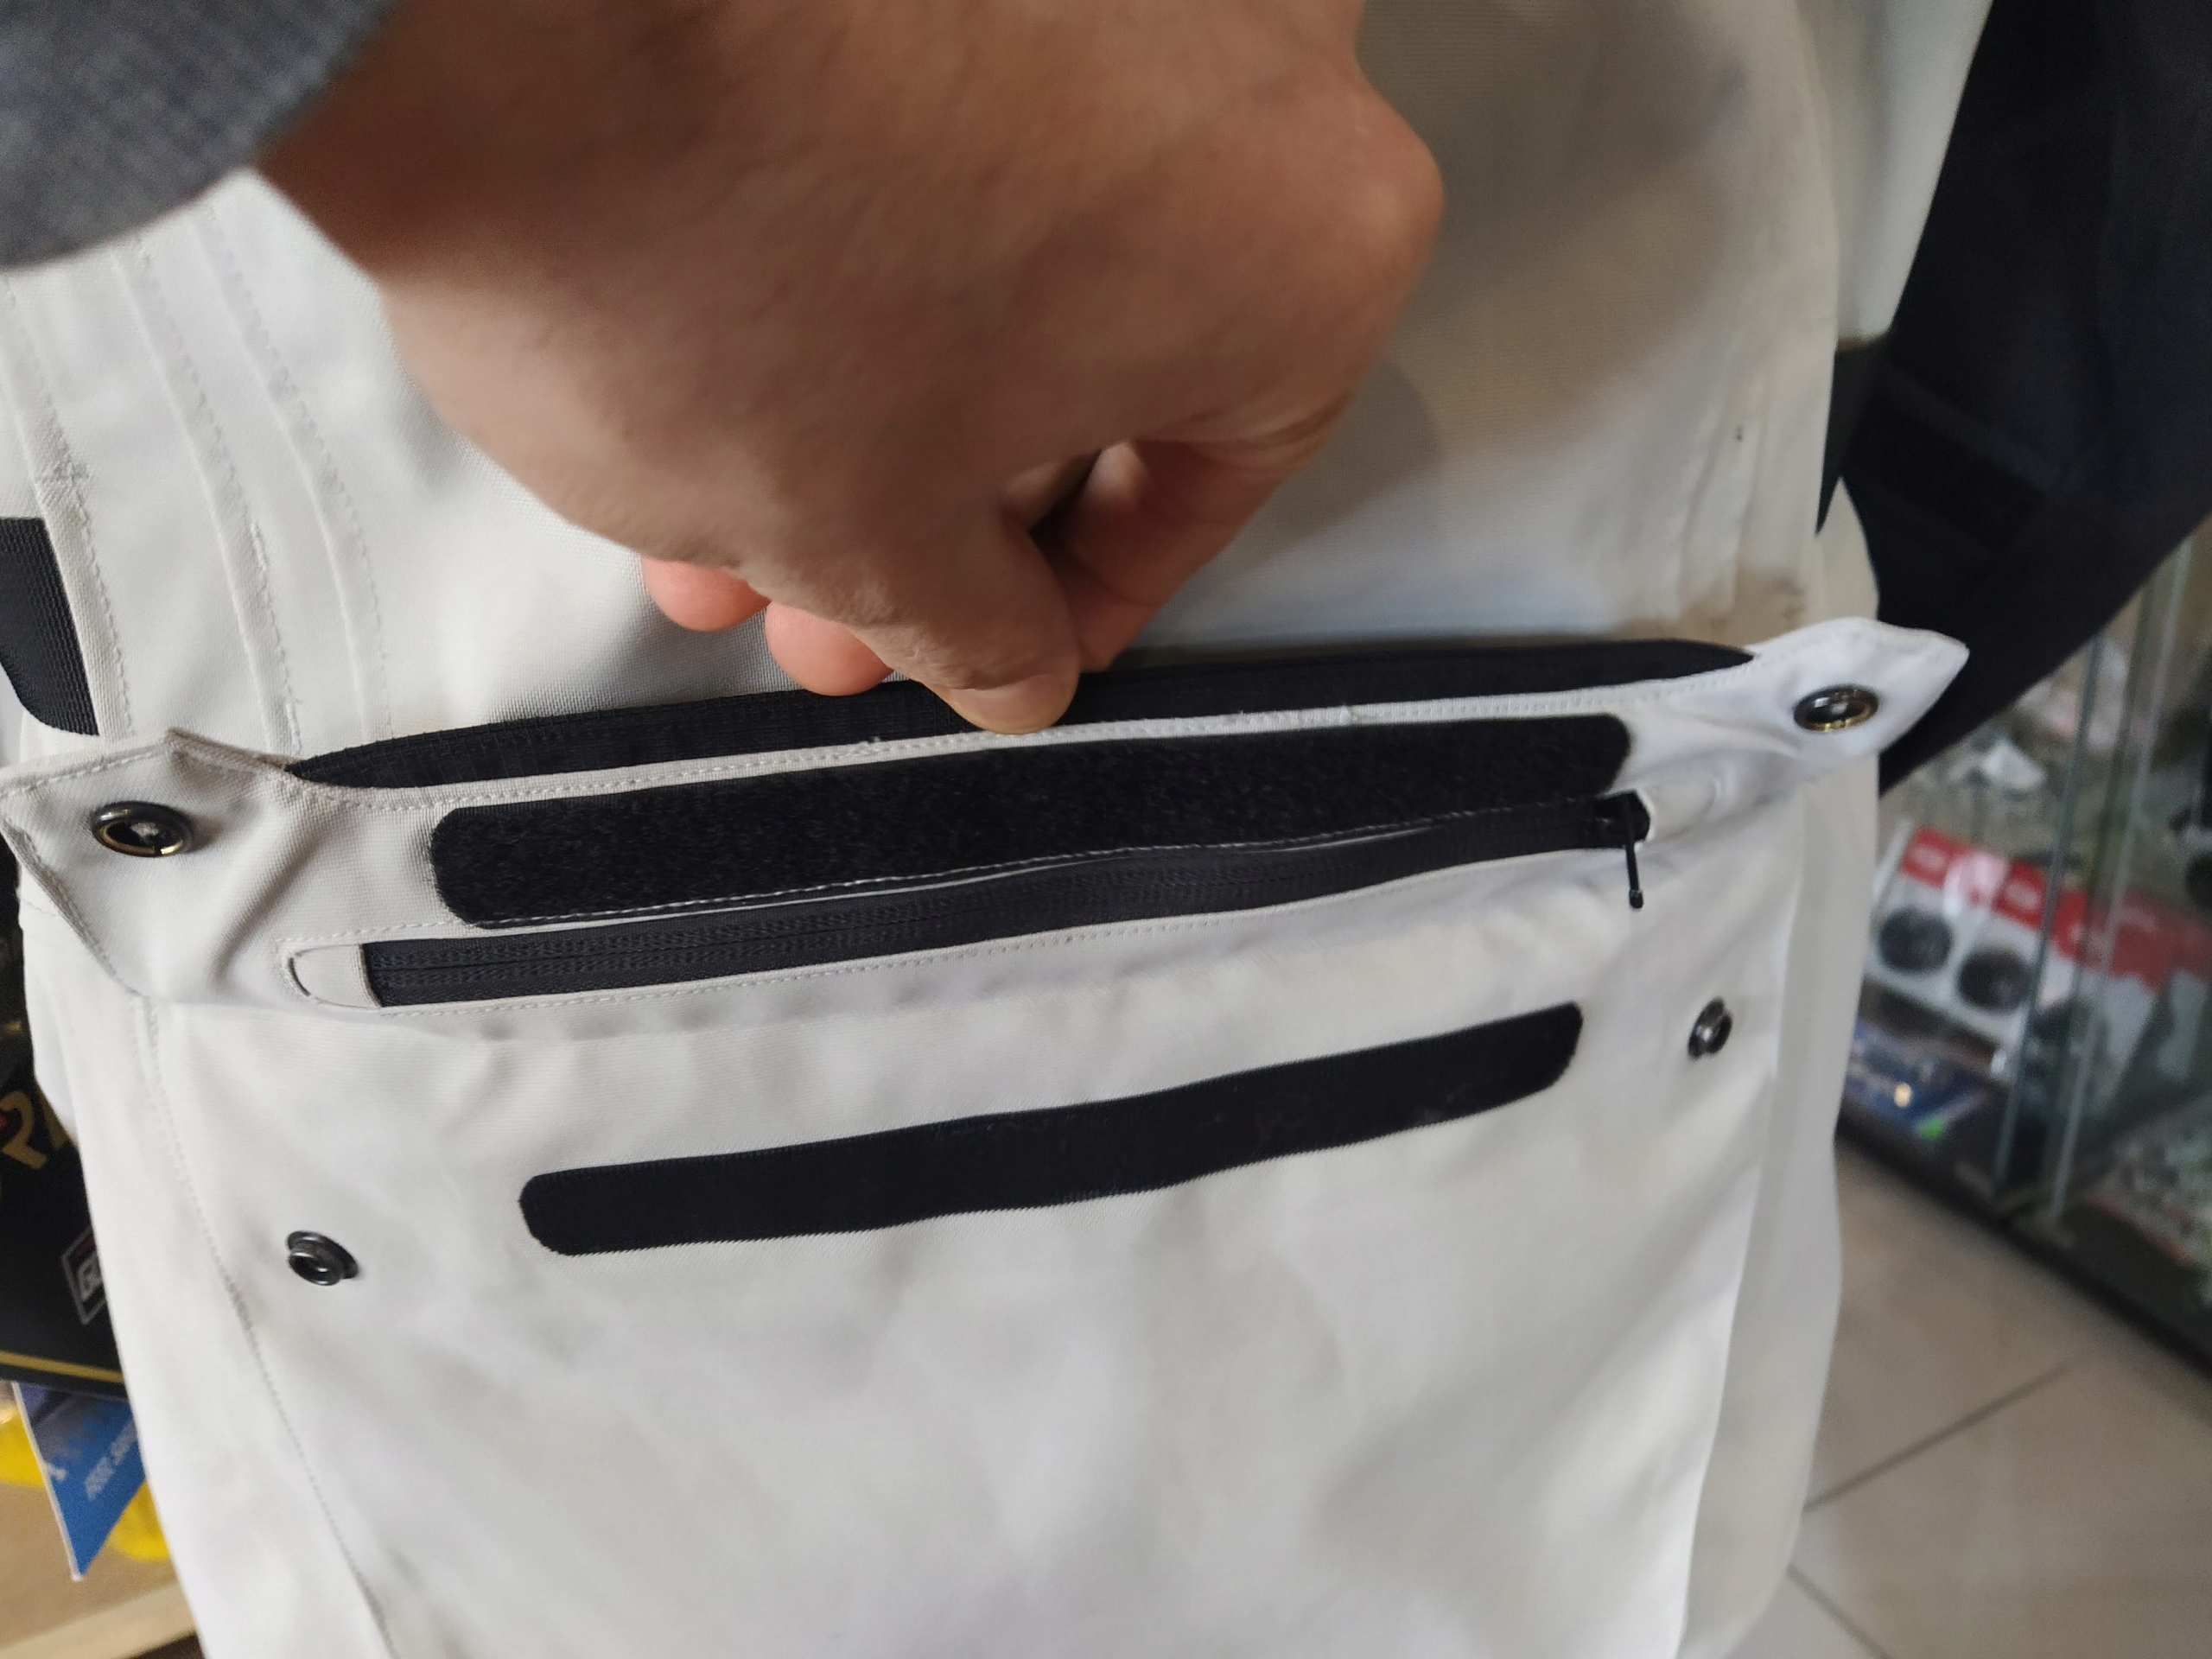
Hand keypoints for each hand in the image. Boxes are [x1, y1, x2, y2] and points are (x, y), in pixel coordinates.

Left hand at [265, 0, 1439, 730]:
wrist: (493, 3)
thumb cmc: (723, 276)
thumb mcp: (876, 546)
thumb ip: (983, 632)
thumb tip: (1014, 658)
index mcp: (1310, 239)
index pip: (1218, 474)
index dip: (1081, 596)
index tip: (999, 643)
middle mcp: (1247, 53)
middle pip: (1104, 342)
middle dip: (940, 505)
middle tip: (830, 604)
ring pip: (1008, 229)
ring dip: (880, 388)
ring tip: (723, 499)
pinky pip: (943, 107)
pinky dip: (857, 234)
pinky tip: (729, 332)